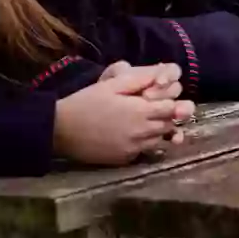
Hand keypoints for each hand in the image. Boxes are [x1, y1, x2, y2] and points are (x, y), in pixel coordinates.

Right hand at [53, 68, 195, 165]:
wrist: (61, 130)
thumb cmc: (86, 102)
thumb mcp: (112, 84)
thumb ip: (139, 81)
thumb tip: (162, 77)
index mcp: (140, 112)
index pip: (172, 110)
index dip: (177, 105)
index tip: (175, 101)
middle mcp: (141, 134)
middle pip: (168, 127)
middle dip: (169, 118)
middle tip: (162, 110)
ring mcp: (133, 149)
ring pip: (158, 141)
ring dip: (158, 132)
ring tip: (147, 122)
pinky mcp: (123, 160)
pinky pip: (143, 152)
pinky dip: (144, 144)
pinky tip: (132, 135)